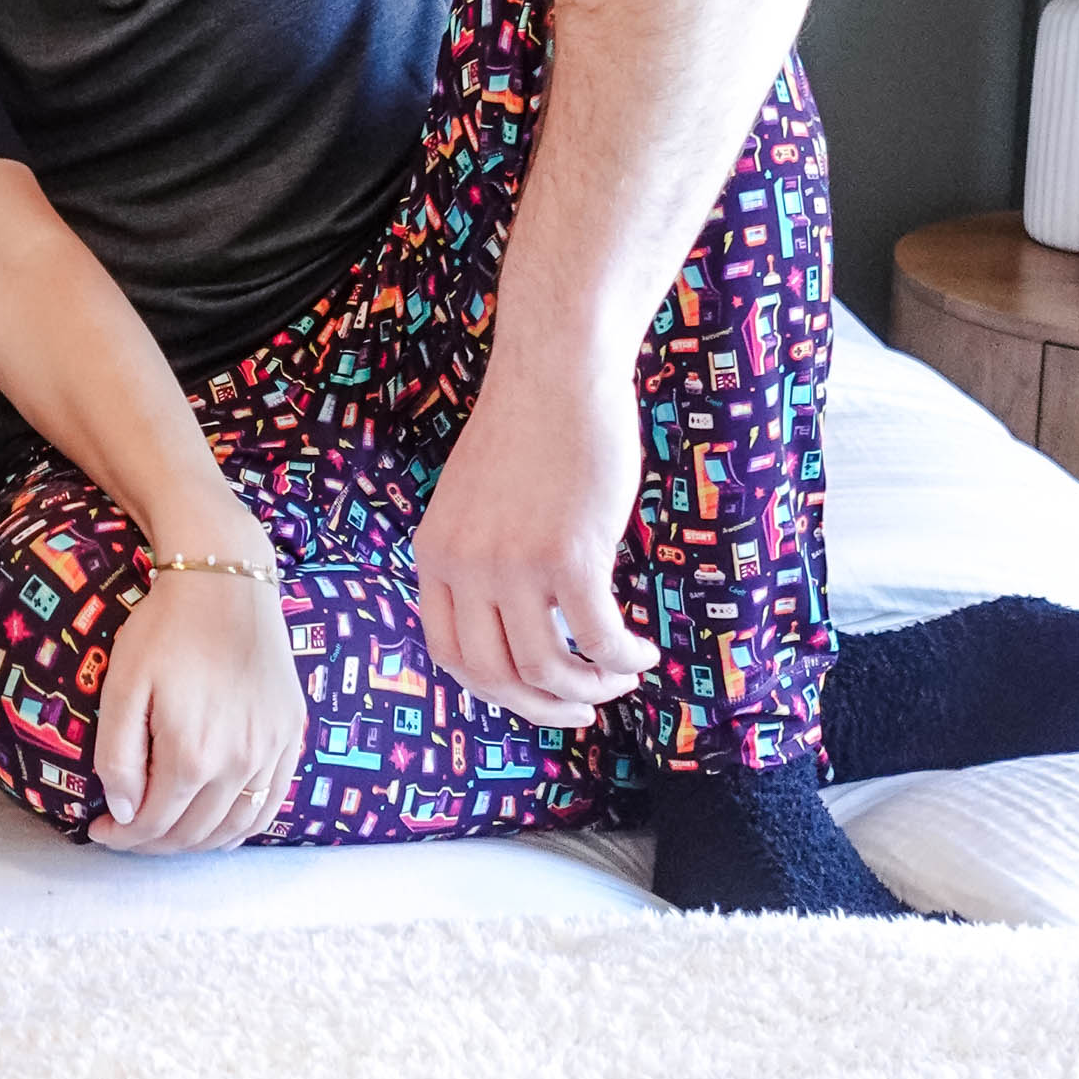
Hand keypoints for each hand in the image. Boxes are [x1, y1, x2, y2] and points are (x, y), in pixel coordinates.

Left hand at [89, 556, 305, 854]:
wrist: (226, 583)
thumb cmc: (165, 630)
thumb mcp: (123, 687)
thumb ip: (119, 757)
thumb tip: (124, 813)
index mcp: (191, 754)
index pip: (153, 822)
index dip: (122, 836)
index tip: (100, 830)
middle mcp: (238, 763)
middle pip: (192, 832)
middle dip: (153, 843)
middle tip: (127, 833)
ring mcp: (271, 752)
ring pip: (233, 827)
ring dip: (196, 843)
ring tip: (166, 835)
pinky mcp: (290, 736)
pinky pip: (270, 803)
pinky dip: (243, 827)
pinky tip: (220, 828)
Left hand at [410, 355, 658, 729]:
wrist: (558, 370)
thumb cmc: (531, 428)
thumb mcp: (479, 500)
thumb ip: (485, 556)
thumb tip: (522, 619)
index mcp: (436, 553)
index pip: (449, 653)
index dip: (493, 688)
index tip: (532, 693)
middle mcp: (466, 566)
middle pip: (493, 675)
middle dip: (542, 706)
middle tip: (584, 708)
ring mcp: (514, 564)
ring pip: (546, 667)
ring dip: (590, 687)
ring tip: (622, 677)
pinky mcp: (569, 555)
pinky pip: (597, 638)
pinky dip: (622, 658)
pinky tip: (642, 653)